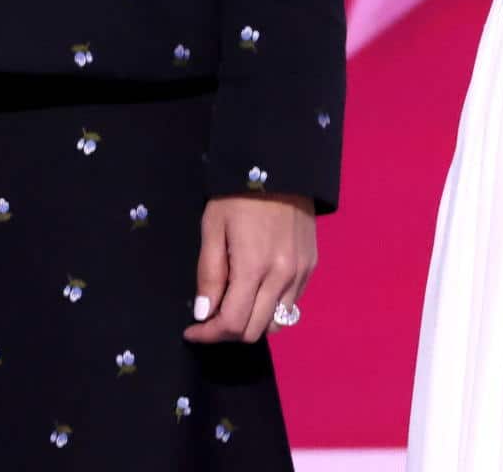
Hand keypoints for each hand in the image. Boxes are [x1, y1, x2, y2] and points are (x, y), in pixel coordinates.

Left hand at [184, 192, 315, 343]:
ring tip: (233, 306)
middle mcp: (282, 278)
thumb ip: (209, 274)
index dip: (209, 335)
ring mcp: (300, 275)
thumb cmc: (238, 196)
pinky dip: (270, 309)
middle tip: (209, 319)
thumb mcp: (213, 228)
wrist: (281, 168)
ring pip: (275, 324)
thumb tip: (204, 314)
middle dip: (227, 332)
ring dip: (251, 323)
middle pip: (255, 331)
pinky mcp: (310, 268)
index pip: (233, 324)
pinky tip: (255, 291)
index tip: (192, 331)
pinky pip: (291, 306)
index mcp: (254, 268)